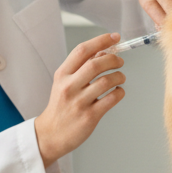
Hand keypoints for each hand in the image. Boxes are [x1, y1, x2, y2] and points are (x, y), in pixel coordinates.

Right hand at [34, 32, 126, 167]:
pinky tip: (118, 92)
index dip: (101, 41)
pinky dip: (120, 92)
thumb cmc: (61, 106)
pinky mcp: (90, 116)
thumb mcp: (64, 82)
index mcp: (62, 75)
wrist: (51, 134)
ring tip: (120, 78)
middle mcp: (69, 87)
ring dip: (119, 77)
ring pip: (106, 81)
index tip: (114, 37)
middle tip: (120, 62)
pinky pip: (111, 99)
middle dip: (113, 59)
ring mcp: (79, 102)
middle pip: (96, 64)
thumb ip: (81, 67)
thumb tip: (103, 51)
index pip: (82, 51)